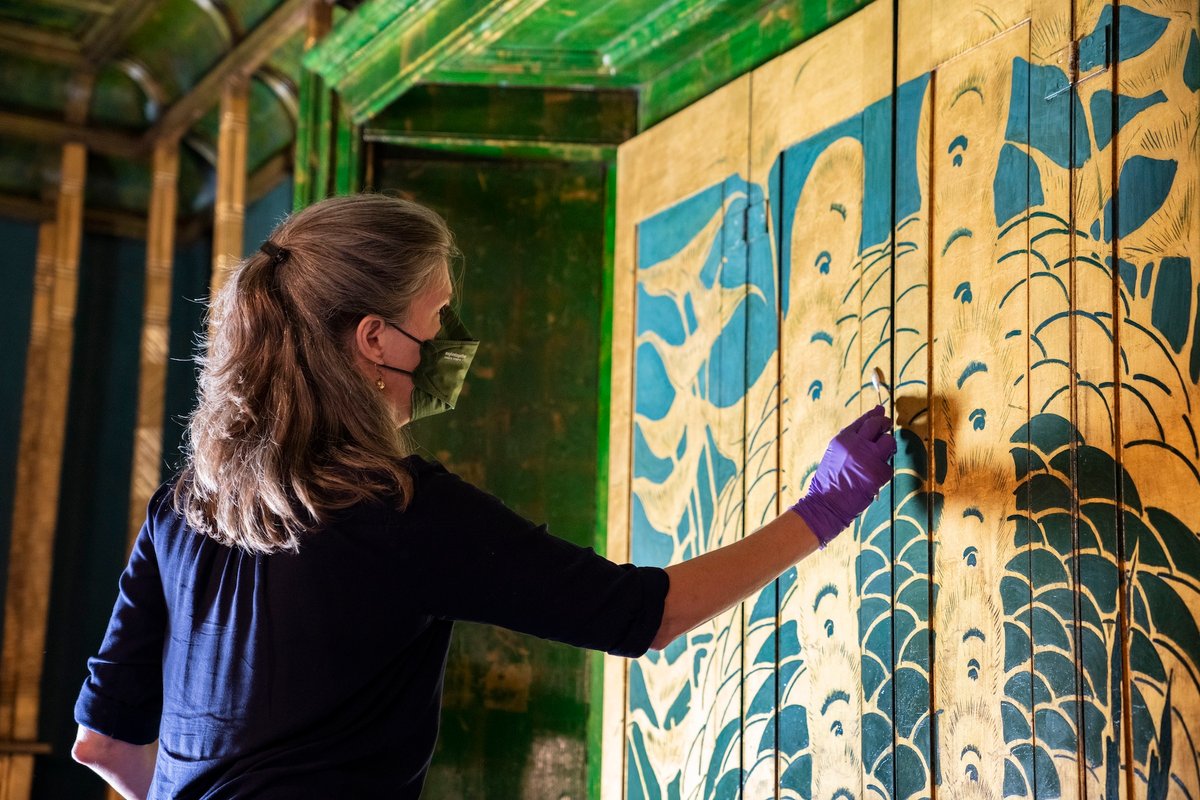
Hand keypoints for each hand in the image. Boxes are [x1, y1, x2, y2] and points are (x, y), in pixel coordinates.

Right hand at [790, 405, 895, 546]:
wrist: (826, 504)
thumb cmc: (829, 482)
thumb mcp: (834, 454)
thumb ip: (850, 441)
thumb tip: (865, 427)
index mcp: (843, 439)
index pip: (863, 421)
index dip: (874, 414)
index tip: (880, 411)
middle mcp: (856, 444)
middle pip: (878, 425)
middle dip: (885, 424)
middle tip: (887, 427)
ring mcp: (868, 458)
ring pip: (889, 441)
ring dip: (888, 447)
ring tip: (881, 456)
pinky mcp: (879, 473)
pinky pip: (889, 466)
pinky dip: (884, 472)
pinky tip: (873, 478)